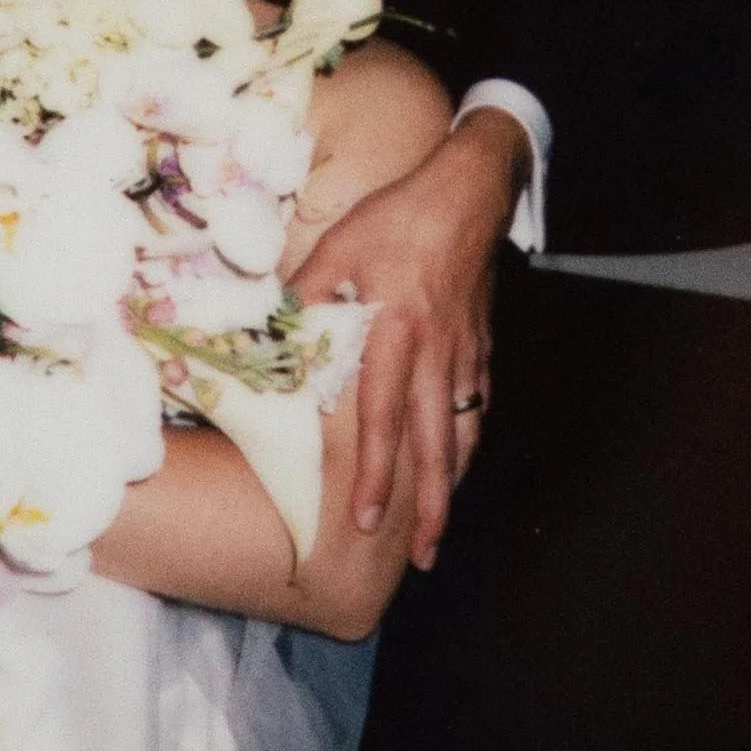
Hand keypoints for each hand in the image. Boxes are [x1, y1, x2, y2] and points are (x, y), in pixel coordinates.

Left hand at [289, 108, 528, 571]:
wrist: (469, 191)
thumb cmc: (398, 216)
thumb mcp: (340, 245)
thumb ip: (306, 297)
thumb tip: (271, 337)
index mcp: (395, 331)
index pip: (383, 417)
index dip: (376, 473)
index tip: (367, 519)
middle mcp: (433, 354)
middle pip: (432, 445)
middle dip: (425, 506)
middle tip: (419, 558)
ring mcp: (462, 354)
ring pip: (460, 433)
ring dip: (449, 487)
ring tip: (438, 530)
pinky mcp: (479, 346)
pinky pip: (475, 406)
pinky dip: (467, 443)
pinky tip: (458, 465)